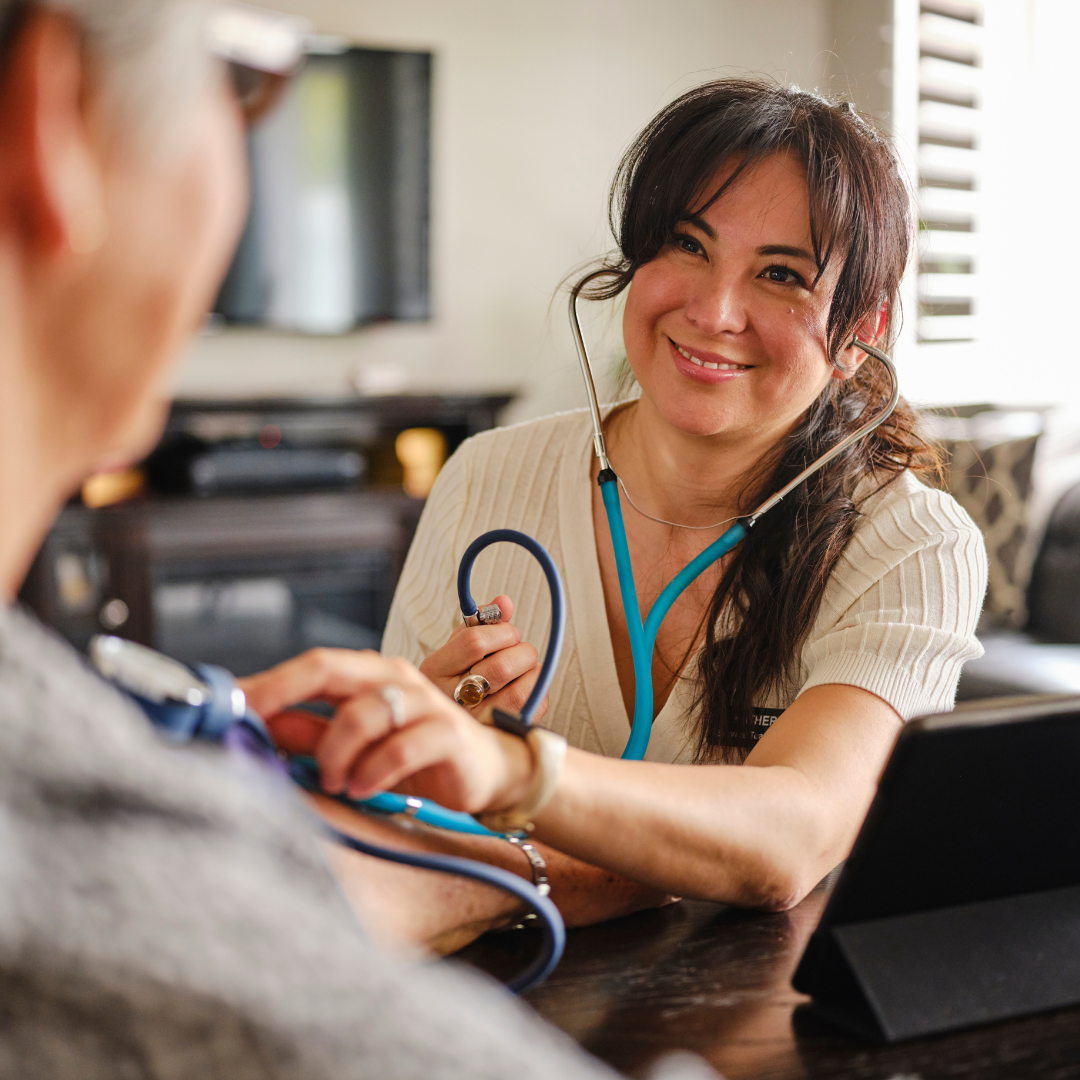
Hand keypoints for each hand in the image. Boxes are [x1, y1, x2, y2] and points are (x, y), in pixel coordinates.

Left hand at [239, 650, 533, 812]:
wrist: (487, 770)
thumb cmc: (416, 753)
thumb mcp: (355, 745)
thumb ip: (310, 733)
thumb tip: (258, 727)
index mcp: (369, 674)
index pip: (312, 665)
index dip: (268, 683)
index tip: (226, 704)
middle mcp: (394, 677)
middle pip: (330, 668)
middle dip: (283, 694)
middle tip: (254, 725)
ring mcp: (423, 701)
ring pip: (362, 713)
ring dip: (334, 753)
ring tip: (332, 781)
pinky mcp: (446, 732)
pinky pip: (399, 748)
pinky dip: (372, 771)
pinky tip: (362, 788)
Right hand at [419, 594, 548, 721]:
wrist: (446, 727)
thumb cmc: (456, 679)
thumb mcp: (458, 648)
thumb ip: (480, 623)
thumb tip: (504, 603)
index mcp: (435, 670)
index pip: (474, 642)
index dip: (502, 632)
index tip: (508, 633)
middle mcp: (450, 700)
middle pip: (501, 667)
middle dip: (521, 652)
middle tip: (520, 651)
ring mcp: (475, 723)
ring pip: (519, 692)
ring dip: (532, 672)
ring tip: (525, 668)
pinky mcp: (498, 736)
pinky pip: (531, 710)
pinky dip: (538, 692)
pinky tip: (527, 687)